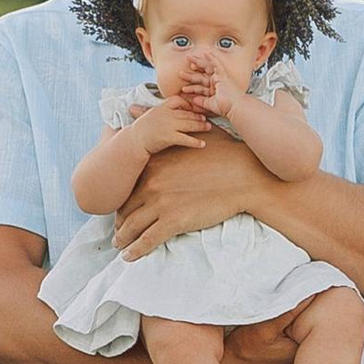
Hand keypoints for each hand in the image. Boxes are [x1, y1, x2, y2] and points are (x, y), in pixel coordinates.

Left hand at [114, 132, 267, 259]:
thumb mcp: (190, 131)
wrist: (245, 175)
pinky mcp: (173, 222)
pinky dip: (135, 251)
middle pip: (125, 208)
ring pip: (131, 227)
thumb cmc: (224, 152)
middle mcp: (151, 184)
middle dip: (120, 222)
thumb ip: (157, 122)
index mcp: (153, 164)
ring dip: (123, 238)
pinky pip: (146, 241)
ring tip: (120, 246)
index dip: (122, 199)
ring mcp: (161, 204)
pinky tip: (130, 257)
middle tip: (118, 231)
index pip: (128, 186)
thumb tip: (132, 106)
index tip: (122, 208)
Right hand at [134, 100, 211, 156]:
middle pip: (186, 113)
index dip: (187, 103)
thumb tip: (173, 109)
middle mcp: (167, 115)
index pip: (178, 100)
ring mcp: (168, 126)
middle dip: (198, 116)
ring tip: (209, 127)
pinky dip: (195, 142)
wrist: (135, 141)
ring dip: (200, 126)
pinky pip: (186, 139)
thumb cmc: (143, 128)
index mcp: (162, 107)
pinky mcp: (169, 138)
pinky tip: (203, 144)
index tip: (193, 108)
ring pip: (189, 124)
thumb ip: (163, 110)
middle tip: (206, 118)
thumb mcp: (152, 113)